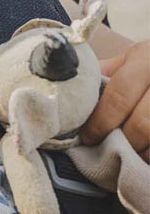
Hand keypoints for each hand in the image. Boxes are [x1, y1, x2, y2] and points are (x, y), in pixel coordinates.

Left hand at [80, 40, 149, 161]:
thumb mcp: (135, 57)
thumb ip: (107, 71)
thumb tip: (71, 87)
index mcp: (146, 61)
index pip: (119, 95)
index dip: (101, 121)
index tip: (87, 137)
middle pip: (143, 124)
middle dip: (122, 142)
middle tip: (106, 150)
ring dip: (142, 154)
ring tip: (129, 156)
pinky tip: (146, 157)